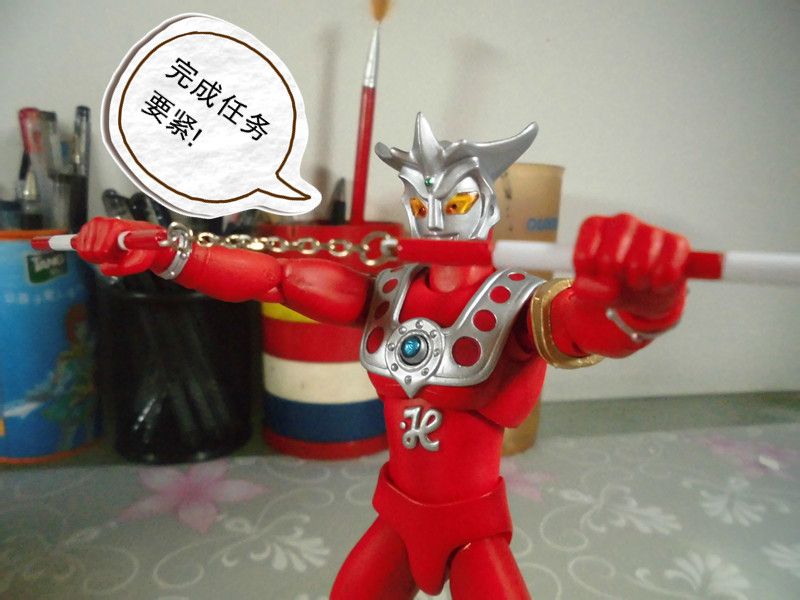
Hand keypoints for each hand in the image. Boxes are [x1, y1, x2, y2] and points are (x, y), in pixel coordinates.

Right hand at [73, 217, 166, 276]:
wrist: (142, 237)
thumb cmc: (142, 248)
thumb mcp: (140, 262)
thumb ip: (124, 268)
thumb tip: (104, 269)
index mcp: (116, 227)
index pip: (102, 250)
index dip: (107, 257)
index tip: (115, 254)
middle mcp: (102, 222)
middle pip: (90, 252)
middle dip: (102, 259)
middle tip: (116, 255)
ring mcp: (92, 224)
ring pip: (83, 250)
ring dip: (97, 255)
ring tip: (111, 251)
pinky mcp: (86, 228)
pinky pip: (77, 246)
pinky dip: (88, 251)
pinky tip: (100, 247)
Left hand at [572, 213, 689, 319]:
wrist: (647, 295)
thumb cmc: (617, 284)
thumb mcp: (595, 292)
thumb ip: (586, 290)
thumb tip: (579, 287)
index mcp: (595, 226)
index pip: (584, 257)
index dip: (590, 277)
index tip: (596, 278)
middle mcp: (622, 221)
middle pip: (609, 260)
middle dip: (614, 280)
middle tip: (620, 280)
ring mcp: (651, 229)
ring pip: (639, 265)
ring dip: (638, 283)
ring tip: (638, 282)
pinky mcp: (678, 243)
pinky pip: (667, 270)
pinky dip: (660, 285)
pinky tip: (657, 283)